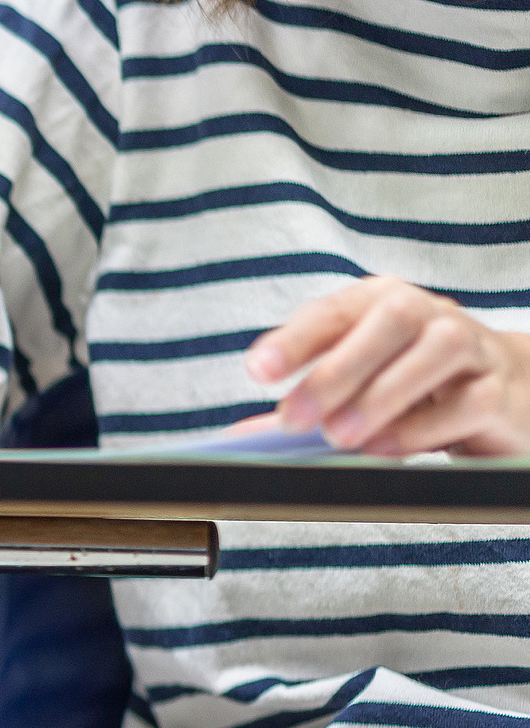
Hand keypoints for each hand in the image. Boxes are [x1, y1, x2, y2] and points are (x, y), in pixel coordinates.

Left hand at [244, 275, 529, 456]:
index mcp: (380, 301)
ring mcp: (470, 347)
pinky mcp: (498, 391)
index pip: (333, 310)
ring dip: (381, 395)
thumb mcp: (358, 384)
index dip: (295, 339)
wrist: (504, 392)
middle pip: (387, 321)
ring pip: (435, 352)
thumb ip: (308, 403)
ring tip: (339, 435)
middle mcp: (427, 313)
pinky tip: (384, 447)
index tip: (259, 371)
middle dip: (335, 370)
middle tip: (294, 418)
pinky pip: (468, 402)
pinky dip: (422, 426)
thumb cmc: (415, 382)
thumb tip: (244, 436)